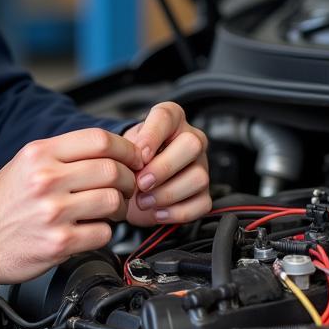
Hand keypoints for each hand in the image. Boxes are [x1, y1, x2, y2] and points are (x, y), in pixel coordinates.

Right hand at [0, 127, 140, 296]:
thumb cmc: (0, 205)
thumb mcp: (24, 164)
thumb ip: (62, 155)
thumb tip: (108, 150)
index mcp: (39, 154)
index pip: (99, 140)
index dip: (125, 148)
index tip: (133, 158)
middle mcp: (45, 179)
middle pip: (111, 169)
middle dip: (127, 179)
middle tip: (125, 187)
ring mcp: (53, 212)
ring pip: (112, 201)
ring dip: (120, 207)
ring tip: (109, 210)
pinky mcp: (59, 243)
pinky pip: (102, 233)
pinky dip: (104, 232)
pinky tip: (91, 229)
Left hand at [122, 101, 210, 226]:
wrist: (132, 184)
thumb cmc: (130, 160)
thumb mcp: (124, 148)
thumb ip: (127, 149)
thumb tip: (135, 158)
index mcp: (170, 120)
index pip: (166, 116)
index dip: (152, 136)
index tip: (138, 155)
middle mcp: (191, 139)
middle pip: (192, 145)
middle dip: (163, 168)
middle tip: (140, 182)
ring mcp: (201, 167)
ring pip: (198, 177)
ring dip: (167, 194)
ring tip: (143, 200)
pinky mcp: (204, 193)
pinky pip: (200, 204)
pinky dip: (176, 212)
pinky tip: (157, 212)